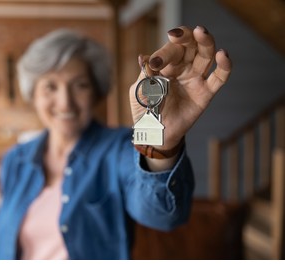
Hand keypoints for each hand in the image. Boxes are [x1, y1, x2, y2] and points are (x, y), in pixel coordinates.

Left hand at [129, 26, 231, 151]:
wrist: (154, 133)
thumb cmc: (145, 110)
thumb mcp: (138, 92)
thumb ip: (143, 76)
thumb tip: (143, 58)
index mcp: (165, 65)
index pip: (169, 50)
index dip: (163, 53)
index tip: (155, 63)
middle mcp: (182, 68)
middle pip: (189, 45)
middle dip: (185, 37)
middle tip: (177, 35)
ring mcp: (195, 79)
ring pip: (206, 55)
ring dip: (205, 42)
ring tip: (201, 32)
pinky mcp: (206, 93)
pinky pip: (219, 77)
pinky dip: (224, 66)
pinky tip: (223, 55)